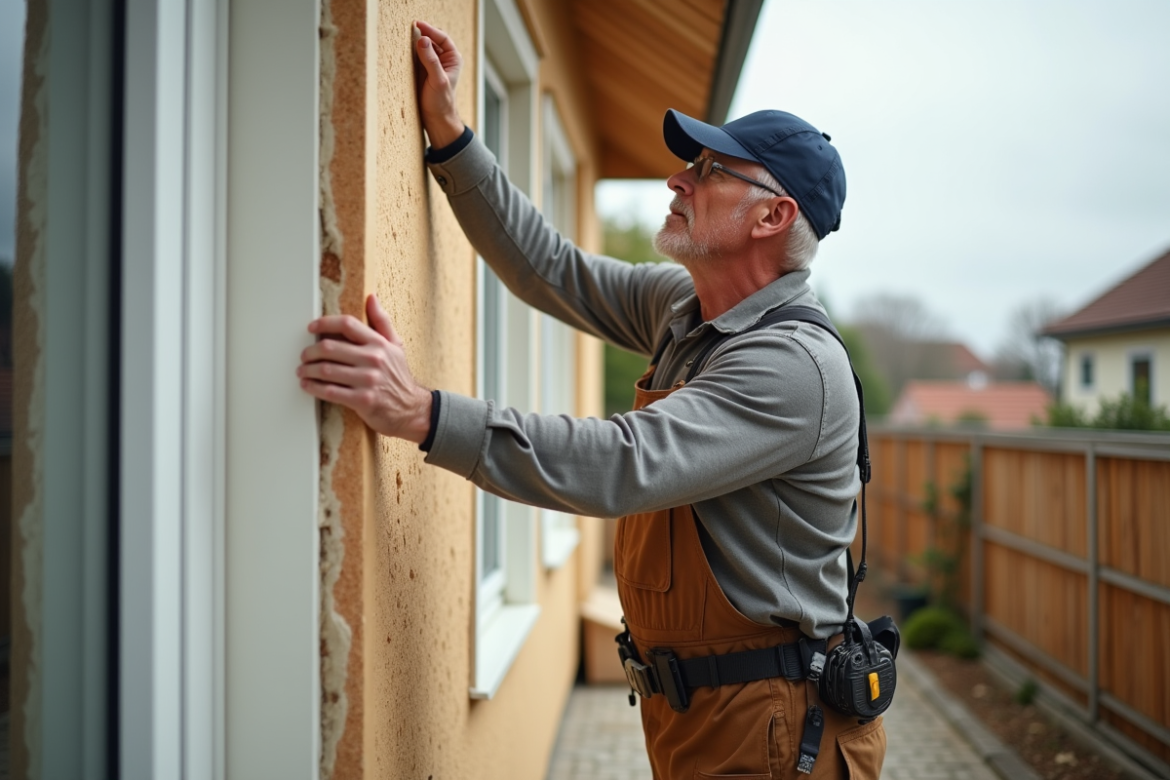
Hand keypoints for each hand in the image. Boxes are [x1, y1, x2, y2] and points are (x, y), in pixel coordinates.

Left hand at [298, 294, 433, 443]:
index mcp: (379, 344)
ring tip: (302, 371)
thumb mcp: (396, 346)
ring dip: (308, 370)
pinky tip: (308, 385)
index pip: (347, 325)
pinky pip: (330, 391)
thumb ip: (382, 321)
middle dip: (310, 351)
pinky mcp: (362, 400)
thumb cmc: (399, 377)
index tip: (311, 327)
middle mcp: (373, 359)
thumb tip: (372, 298)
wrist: (412, 409)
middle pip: (330, 348)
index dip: (325, 323)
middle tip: (304, 355)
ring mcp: (367, 380)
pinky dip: (314, 388)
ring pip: (326, 370)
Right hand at [413, 20, 464, 147]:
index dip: (430, 30)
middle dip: (421, 34)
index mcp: (453, 58)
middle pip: (432, 39)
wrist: (436, 119)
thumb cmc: (441, 102)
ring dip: (414, 42)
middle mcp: (444, 59)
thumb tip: (422, 40)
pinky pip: (415, 55)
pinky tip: (402, 51)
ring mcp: (432, 63)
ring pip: (423, 46)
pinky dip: (409, 52)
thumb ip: (431, 60)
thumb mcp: (437, 80)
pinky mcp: (422, 69)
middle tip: (408, 30)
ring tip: (403, 39)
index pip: (442, 38)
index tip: (417, 25)